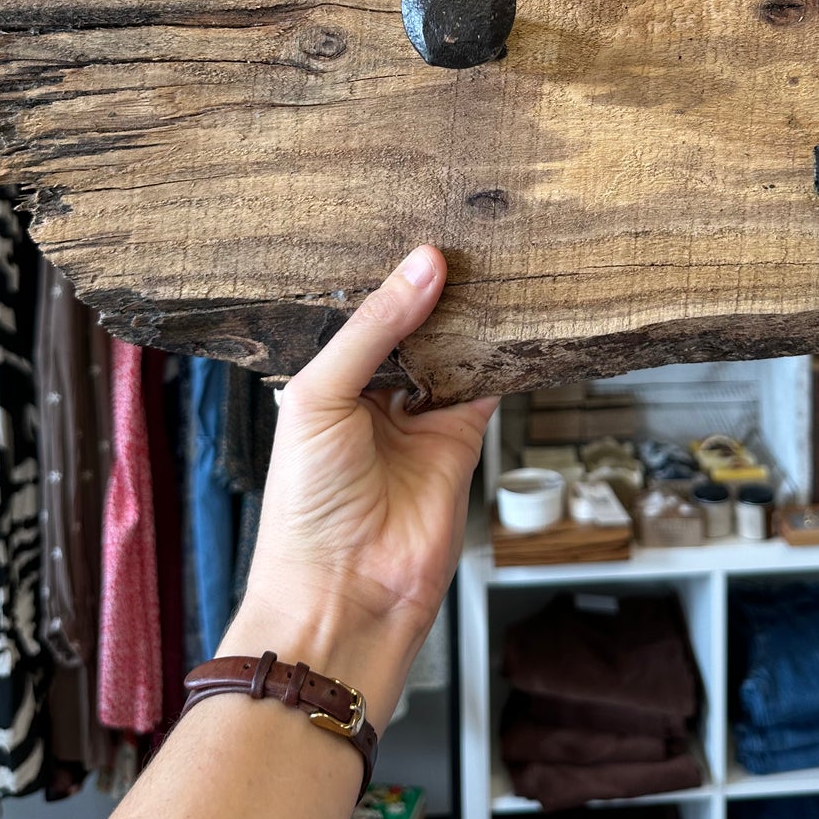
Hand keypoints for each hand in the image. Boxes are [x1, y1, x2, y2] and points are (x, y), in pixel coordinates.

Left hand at [224, 246, 495, 728]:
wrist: (344, 592)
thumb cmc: (306, 504)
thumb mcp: (321, 395)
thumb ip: (375, 328)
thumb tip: (424, 265)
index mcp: (327, 379)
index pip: (364, 311)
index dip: (388, 275)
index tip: (416, 227)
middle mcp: (374, 393)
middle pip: (414, 326)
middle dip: (434, 289)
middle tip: (463, 231)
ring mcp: (420, 417)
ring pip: (454, 350)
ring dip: (469, 316)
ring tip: (491, 258)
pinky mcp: (462, 440)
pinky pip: (488, 386)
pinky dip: (501, 355)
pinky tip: (512, 315)